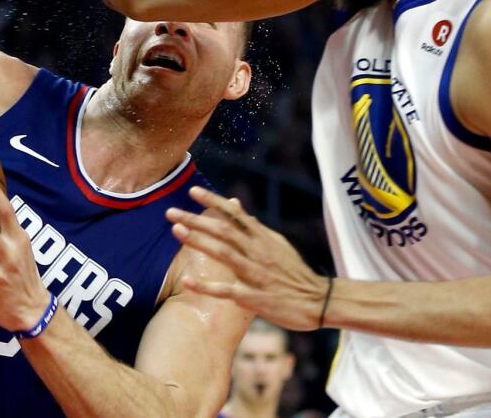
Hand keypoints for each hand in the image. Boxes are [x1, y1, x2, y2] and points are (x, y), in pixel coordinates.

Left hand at [165, 187, 327, 330]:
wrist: (320, 301)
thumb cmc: (294, 273)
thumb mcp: (276, 244)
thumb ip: (253, 227)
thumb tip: (235, 206)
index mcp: (262, 238)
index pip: (235, 214)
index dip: (214, 201)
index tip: (193, 190)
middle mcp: (258, 251)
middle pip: (223, 231)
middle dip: (196, 220)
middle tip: (170, 212)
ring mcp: (256, 274)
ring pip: (223, 253)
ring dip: (198, 242)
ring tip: (176, 231)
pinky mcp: (255, 297)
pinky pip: (227, 290)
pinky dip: (207, 286)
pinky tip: (187, 281)